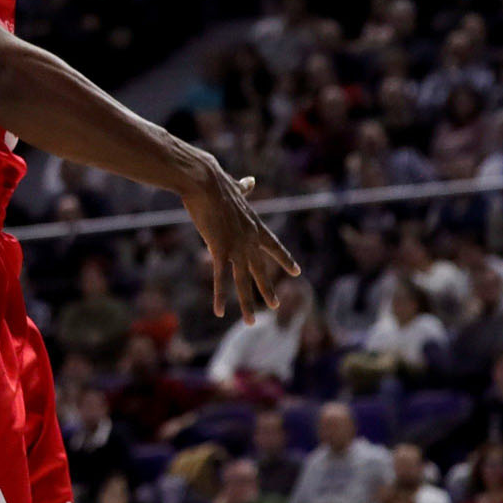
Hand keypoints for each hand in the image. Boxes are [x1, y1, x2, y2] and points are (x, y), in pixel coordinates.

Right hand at [180, 164, 298, 321]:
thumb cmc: (216, 182)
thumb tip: (250, 181)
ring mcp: (236, 247)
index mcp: (254, 225)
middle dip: (267, 289)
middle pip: (260, 270)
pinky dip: (220, 297)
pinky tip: (219, 312)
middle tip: (275, 305)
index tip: (297, 271)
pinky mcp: (219, 250)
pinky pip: (220, 279)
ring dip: (247, 302)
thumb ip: (243, 188)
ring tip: (251, 321)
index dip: (285, 260)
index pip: (274, 247)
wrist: (205, 181)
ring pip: (243, 281)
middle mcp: (250, 240)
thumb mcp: (234, 188)